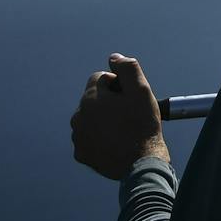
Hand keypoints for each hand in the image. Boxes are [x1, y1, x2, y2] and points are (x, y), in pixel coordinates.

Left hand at [71, 54, 169, 179]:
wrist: (141, 163)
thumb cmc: (143, 125)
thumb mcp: (141, 90)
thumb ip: (127, 68)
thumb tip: (114, 57)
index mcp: (90, 99)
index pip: (100, 78)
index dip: (119, 84)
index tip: (131, 97)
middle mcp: (78, 117)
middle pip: (94, 99)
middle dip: (110, 102)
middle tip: (130, 113)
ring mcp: (78, 137)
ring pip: (91, 118)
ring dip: (104, 119)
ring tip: (125, 129)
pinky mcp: (81, 154)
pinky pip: (89, 138)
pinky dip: (100, 137)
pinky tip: (116, 142)